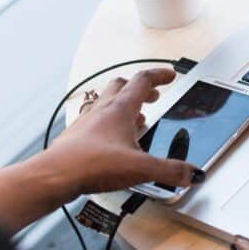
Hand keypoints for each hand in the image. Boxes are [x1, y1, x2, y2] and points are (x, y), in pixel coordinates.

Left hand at [34, 67, 202, 201]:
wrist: (56, 175)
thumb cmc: (92, 163)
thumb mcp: (141, 168)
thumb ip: (170, 170)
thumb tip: (192, 173)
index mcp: (120, 108)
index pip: (143, 80)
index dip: (159, 75)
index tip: (170, 75)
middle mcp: (102, 110)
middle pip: (122, 85)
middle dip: (140, 88)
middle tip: (152, 95)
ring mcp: (87, 122)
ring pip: (106, 101)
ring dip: (123, 104)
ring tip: (135, 118)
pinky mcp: (77, 137)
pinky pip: (94, 121)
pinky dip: (107, 123)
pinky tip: (112, 140)